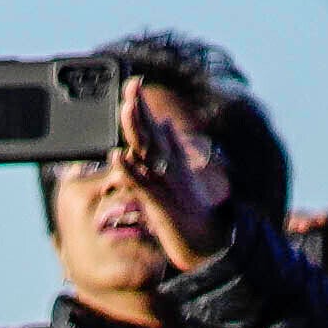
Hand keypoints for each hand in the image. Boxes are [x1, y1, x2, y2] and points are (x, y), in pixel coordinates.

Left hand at [108, 77, 234, 271]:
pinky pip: (143, 185)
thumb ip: (172, 149)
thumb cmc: (191, 210)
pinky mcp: (161, 206)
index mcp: (173, 161)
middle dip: (140, 110)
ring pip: (149, 154)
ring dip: (137, 131)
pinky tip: (117, 157)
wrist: (209, 244)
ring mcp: (167, 186)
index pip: (154, 129)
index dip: (142, 107)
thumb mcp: (180, 176)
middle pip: (152, 134)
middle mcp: (171, 169)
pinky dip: (130, 171)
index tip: (131, 83)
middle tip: (130, 85)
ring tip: (125, 108)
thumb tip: (166, 123)